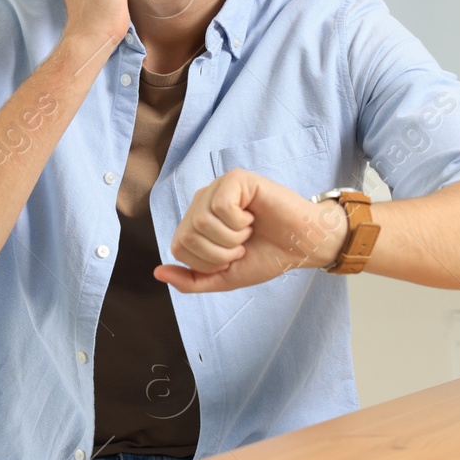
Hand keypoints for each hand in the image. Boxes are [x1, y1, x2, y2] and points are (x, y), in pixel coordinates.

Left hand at [154, 170, 350, 292]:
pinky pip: (221, 207)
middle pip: (187, 236)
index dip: (208, 262)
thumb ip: (192, 280)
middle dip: (220, 252)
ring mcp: (217, 188)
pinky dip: (240, 222)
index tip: (233, 255)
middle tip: (243, 244)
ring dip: (232, 238)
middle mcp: (202, 202)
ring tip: (249, 231)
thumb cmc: (265, 256)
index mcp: (195, 222)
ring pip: (202, 223)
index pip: (179, 248)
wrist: (302, 246)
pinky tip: (253, 217)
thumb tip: (158, 273)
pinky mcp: (235, 179)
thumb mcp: (224, 277)